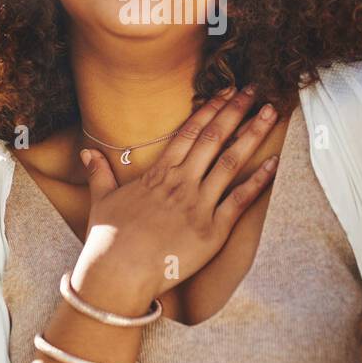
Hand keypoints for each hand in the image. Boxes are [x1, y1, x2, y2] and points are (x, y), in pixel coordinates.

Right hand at [69, 87, 280, 313]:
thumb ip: (99, 174)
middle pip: (214, 138)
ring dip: (252, 135)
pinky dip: (258, 181)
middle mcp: (182, 182)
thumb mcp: (101, 201)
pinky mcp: (212, 230)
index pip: (190, 132)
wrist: (119, 272)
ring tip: (270, 113)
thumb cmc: (108, 240)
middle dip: (236, 111)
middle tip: (254, 90)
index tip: (226, 91)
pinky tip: (273, 163)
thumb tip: (87, 154)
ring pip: (231, 161)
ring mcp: (199, 204)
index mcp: (159, 173)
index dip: (210, 109)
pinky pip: (240, 200)